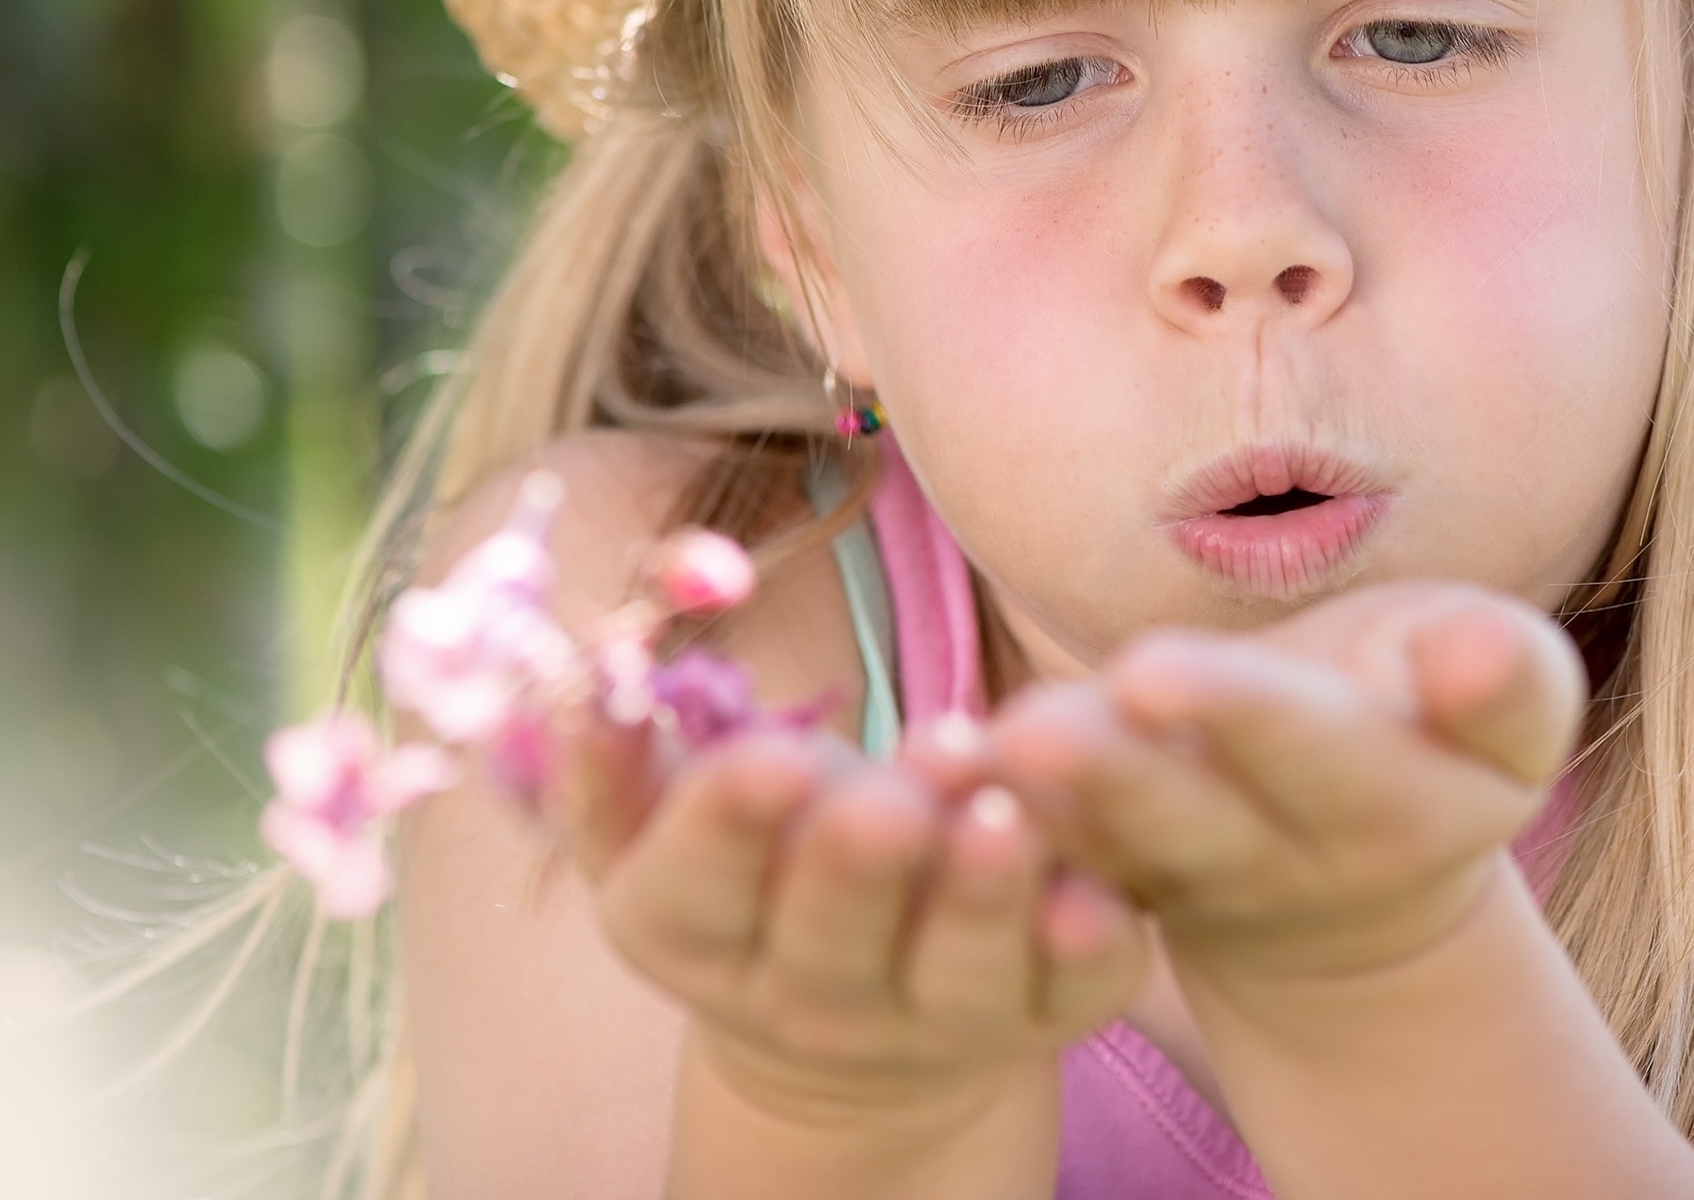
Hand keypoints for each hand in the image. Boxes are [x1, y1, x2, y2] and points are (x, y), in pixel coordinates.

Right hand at [566, 715, 1146, 1137]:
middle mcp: (805, 996)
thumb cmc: (750, 873)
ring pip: (956, 967)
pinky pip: (1068, 993)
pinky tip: (1097, 893)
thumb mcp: (656, 826)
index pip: (697, 883)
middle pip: (830, 935)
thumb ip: (613, 754)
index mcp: (690, 933)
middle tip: (895, 797)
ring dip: (978, 894)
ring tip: (1000, 816)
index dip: (731, 823)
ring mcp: (931, 1018)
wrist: (846, 1024)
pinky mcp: (1040, 1017)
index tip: (771, 760)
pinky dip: (1084, 948)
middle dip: (860, 859)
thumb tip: (596, 669)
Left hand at [982, 582, 1585, 989]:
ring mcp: (1191, 881)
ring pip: (1109, 843)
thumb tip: (1482, 653)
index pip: (1317, 754)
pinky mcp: (1115, 876)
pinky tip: (935, 761)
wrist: (1371, 860)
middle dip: (1115, 772)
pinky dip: (988, 814)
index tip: (1154, 665)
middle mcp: (1285, 859)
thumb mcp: (1509, 709)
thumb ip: (1503, 678)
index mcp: (1396, 806)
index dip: (1239, 713)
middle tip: (1034, 726)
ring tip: (971, 746)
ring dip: (1038, 800)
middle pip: (1194, 815)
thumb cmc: (1436, 722)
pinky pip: (1050, 852)